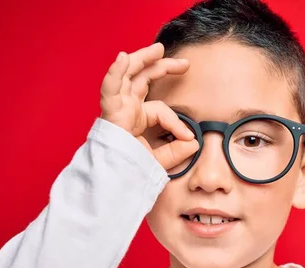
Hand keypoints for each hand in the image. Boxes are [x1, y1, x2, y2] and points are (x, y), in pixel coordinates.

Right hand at [100, 43, 198, 169]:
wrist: (116, 183)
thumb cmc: (133, 171)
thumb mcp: (162, 160)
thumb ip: (178, 150)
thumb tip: (195, 141)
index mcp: (136, 117)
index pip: (159, 108)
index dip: (176, 121)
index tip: (189, 136)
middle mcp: (125, 108)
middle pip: (143, 78)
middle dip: (162, 66)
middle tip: (185, 63)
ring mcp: (117, 108)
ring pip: (128, 74)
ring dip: (142, 59)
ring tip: (158, 48)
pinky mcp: (109, 113)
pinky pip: (110, 88)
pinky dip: (115, 72)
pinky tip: (123, 58)